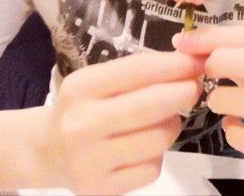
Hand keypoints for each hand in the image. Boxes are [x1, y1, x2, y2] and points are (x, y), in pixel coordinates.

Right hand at [41, 51, 203, 194]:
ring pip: (158, 139)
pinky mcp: (102, 189)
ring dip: (173, 124)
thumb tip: (189, 62)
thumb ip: (138, 72)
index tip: (196, 61)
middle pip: (151, 106)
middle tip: (195, 86)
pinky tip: (147, 144)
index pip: (137, 72)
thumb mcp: (98, 80)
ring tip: (168, 117)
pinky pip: (152, 168)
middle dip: (183, 92)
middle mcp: (82, 125)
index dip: (173, 66)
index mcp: (81, 88)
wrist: (46, 151)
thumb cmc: (82, 106)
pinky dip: (158, 153)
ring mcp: (91, 161)